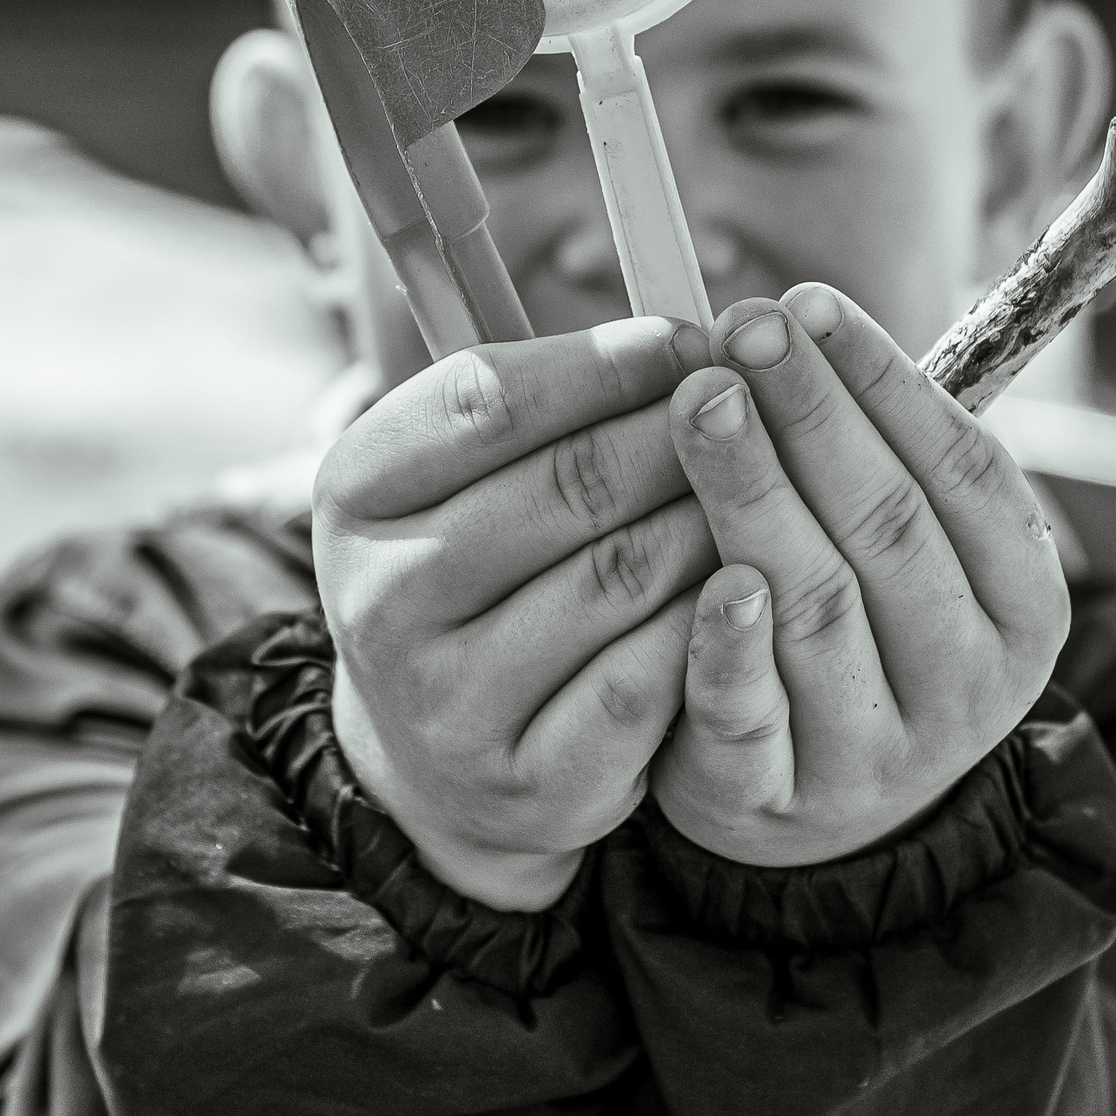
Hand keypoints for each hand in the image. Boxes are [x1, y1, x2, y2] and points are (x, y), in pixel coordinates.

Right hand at [314, 318, 718, 909]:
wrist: (446, 762)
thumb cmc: (481, 575)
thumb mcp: (464, 480)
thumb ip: (543, 402)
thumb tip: (684, 334)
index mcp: (353, 493)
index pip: (485, 396)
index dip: (604, 360)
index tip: (689, 338)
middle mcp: (380, 598)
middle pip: (566, 482)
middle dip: (679, 434)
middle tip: (751, 410)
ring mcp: (448, 700)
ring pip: (620, 575)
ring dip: (710, 519)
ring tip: (762, 490)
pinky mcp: (528, 781)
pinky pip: (649, 677)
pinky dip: (711, 623)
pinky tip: (749, 589)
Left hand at [651, 285, 1069, 867]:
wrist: (813, 813)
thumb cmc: (858, 633)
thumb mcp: (909, 555)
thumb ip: (881, 454)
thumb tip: (797, 316)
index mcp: (1024, 606)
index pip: (967, 472)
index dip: (886, 381)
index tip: (809, 302)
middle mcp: (967, 683)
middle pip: (890, 527)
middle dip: (813, 414)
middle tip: (744, 328)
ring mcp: (878, 751)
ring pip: (819, 605)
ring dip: (756, 491)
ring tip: (701, 400)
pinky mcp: (778, 799)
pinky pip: (753, 715)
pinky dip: (727, 645)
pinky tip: (705, 576)